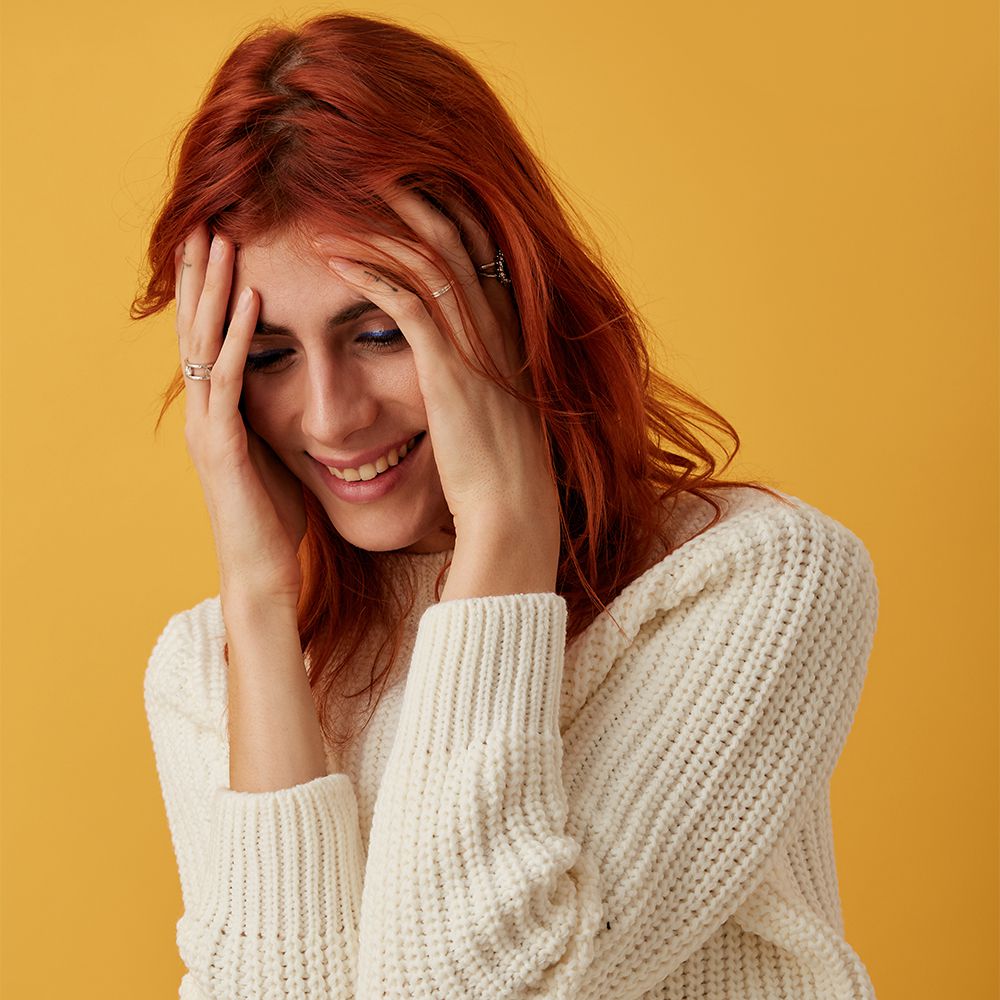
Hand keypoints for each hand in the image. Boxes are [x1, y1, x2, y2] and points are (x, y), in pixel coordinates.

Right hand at [175, 225, 306, 607]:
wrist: (264, 574)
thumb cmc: (275, 520)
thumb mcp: (278, 458)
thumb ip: (278, 422)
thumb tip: (303, 395)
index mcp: (221, 413)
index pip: (211, 338)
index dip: (214, 291)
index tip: (226, 241)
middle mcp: (206, 413)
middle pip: (197, 329)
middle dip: (203, 276)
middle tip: (208, 220)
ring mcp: (210, 428)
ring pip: (204, 345)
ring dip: (214, 291)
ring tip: (221, 240)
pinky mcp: (224, 447)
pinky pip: (229, 382)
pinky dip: (237, 338)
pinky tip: (249, 301)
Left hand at [316, 190, 561, 556]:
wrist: (512, 510)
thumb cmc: (498, 467)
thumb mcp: (494, 405)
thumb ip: (478, 369)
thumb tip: (457, 357)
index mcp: (509, 330)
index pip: (478, 248)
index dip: (442, 210)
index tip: (404, 187)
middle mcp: (496, 324)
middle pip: (455, 235)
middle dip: (411, 196)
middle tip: (369, 166)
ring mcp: (473, 345)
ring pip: (425, 259)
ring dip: (376, 228)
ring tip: (334, 207)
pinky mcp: (446, 369)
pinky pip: (402, 302)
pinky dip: (367, 273)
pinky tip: (333, 259)